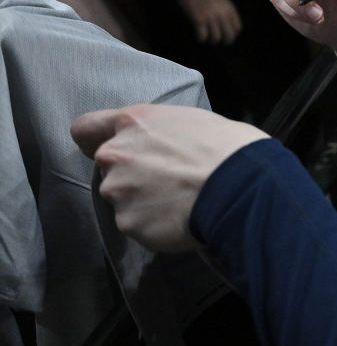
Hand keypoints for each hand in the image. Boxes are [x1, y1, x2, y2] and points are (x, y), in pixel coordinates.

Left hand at [71, 104, 268, 251]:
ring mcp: (118, 192)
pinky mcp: (128, 224)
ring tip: (178, 202)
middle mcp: (115, 155)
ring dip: (142, 202)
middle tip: (167, 180)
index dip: (95, 139)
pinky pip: (136, 224)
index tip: (110, 148)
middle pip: (108, 168)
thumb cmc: (228, 146)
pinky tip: (180, 218)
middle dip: (130, 174)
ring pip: (122, 198)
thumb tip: (163, 145)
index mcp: (133, 122)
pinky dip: (154, 224)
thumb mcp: (192, 120)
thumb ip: (160, 132)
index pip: (85, 128)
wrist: (241, 187)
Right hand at [178, 0, 241, 44]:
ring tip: (206, 37)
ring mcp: (210, 16)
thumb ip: (224, 11)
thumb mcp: (220, 0)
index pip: (237, 28)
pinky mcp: (198, 18)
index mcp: (229, 8)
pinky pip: (203, 36)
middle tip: (217, 40)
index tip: (225, 35)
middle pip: (229, 36)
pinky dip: (201, 39)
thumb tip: (225, 27)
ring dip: (211, 40)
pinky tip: (198, 35)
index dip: (232, 34)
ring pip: (216, 38)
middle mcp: (222, 13)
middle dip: (224, 41)